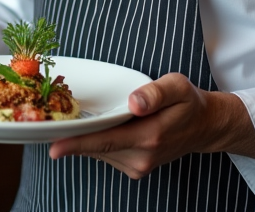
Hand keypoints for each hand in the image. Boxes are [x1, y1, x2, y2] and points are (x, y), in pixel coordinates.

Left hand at [48, 73, 254, 177]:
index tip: (53, 147)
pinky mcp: (135, 168)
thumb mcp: (178, 87)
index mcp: (150, 136)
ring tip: (72, 121)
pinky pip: (107, 154)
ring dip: (84, 140)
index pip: (106, 141)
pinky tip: (97, 128)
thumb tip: (135, 102)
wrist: (204, 127)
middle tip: (49, 122)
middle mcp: (142, 157)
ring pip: (100, 152)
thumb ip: (155, 93)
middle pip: (97, 148)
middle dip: (72, 137)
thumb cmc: (188, 102)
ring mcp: (138, 166)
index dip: (77, 144)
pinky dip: (96, 143)